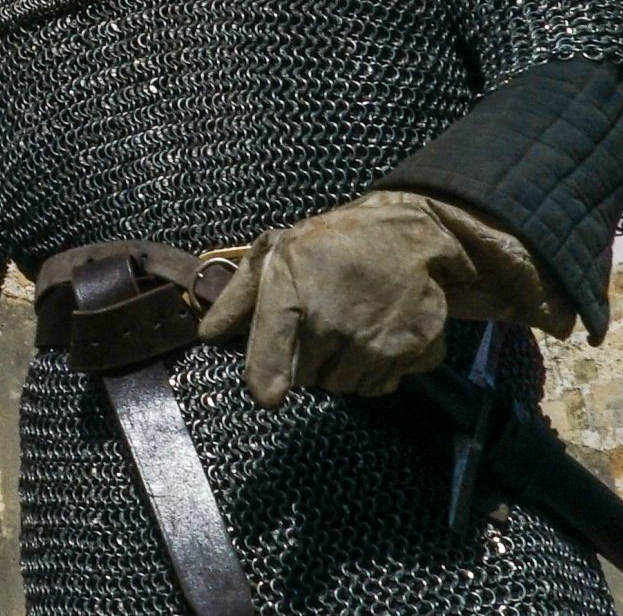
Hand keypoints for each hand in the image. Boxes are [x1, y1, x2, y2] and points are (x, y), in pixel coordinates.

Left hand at [197, 190, 473, 408]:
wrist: (409, 233)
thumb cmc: (334, 241)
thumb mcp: (275, 252)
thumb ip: (237, 297)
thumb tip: (208, 336)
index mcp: (293, 296)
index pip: (267, 368)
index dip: (264, 382)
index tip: (268, 390)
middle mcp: (334, 325)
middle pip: (306, 380)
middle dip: (309, 359)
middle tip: (322, 322)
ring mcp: (377, 343)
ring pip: (345, 386)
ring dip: (344, 366)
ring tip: (352, 324)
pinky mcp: (414, 353)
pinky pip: (383, 384)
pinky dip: (380, 367)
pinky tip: (380, 331)